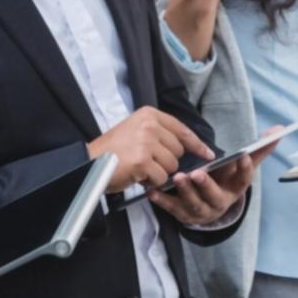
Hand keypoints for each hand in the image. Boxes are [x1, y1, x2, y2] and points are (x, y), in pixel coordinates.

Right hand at [88, 108, 215, 191]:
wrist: (89, 162)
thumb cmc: (112, 150)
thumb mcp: (136, 131)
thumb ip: (159, 135)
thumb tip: (186, 148)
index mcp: (149, 115)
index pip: (182, 129)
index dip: (197, 144)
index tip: (208, 154)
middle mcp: (149, 125)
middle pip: (178, 151)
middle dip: (167, 162)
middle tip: (146, 163)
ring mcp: (146, 142)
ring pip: (171, 166)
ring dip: (158, 173)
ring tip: (139, 168)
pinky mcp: (143, 160)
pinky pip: (161, 177)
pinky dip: (151, 182)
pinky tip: (136, 175)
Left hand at [148, 127, 278, 224]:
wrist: (210, 207)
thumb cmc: (226, 180)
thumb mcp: (241, 167)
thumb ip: (259, 149)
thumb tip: (280, 129)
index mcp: (236, 189)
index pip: (244, 180)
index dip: (245, 169)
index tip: (242, 156)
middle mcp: (220, 203)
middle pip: (215, 196)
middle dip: (206, 185)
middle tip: (197, 173)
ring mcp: (201, 211)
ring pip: (194, 205)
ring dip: (186, 192)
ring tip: (178, 178)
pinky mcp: (184, 215)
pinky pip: (173, 210)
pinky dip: (163, 202)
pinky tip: (154, 192)